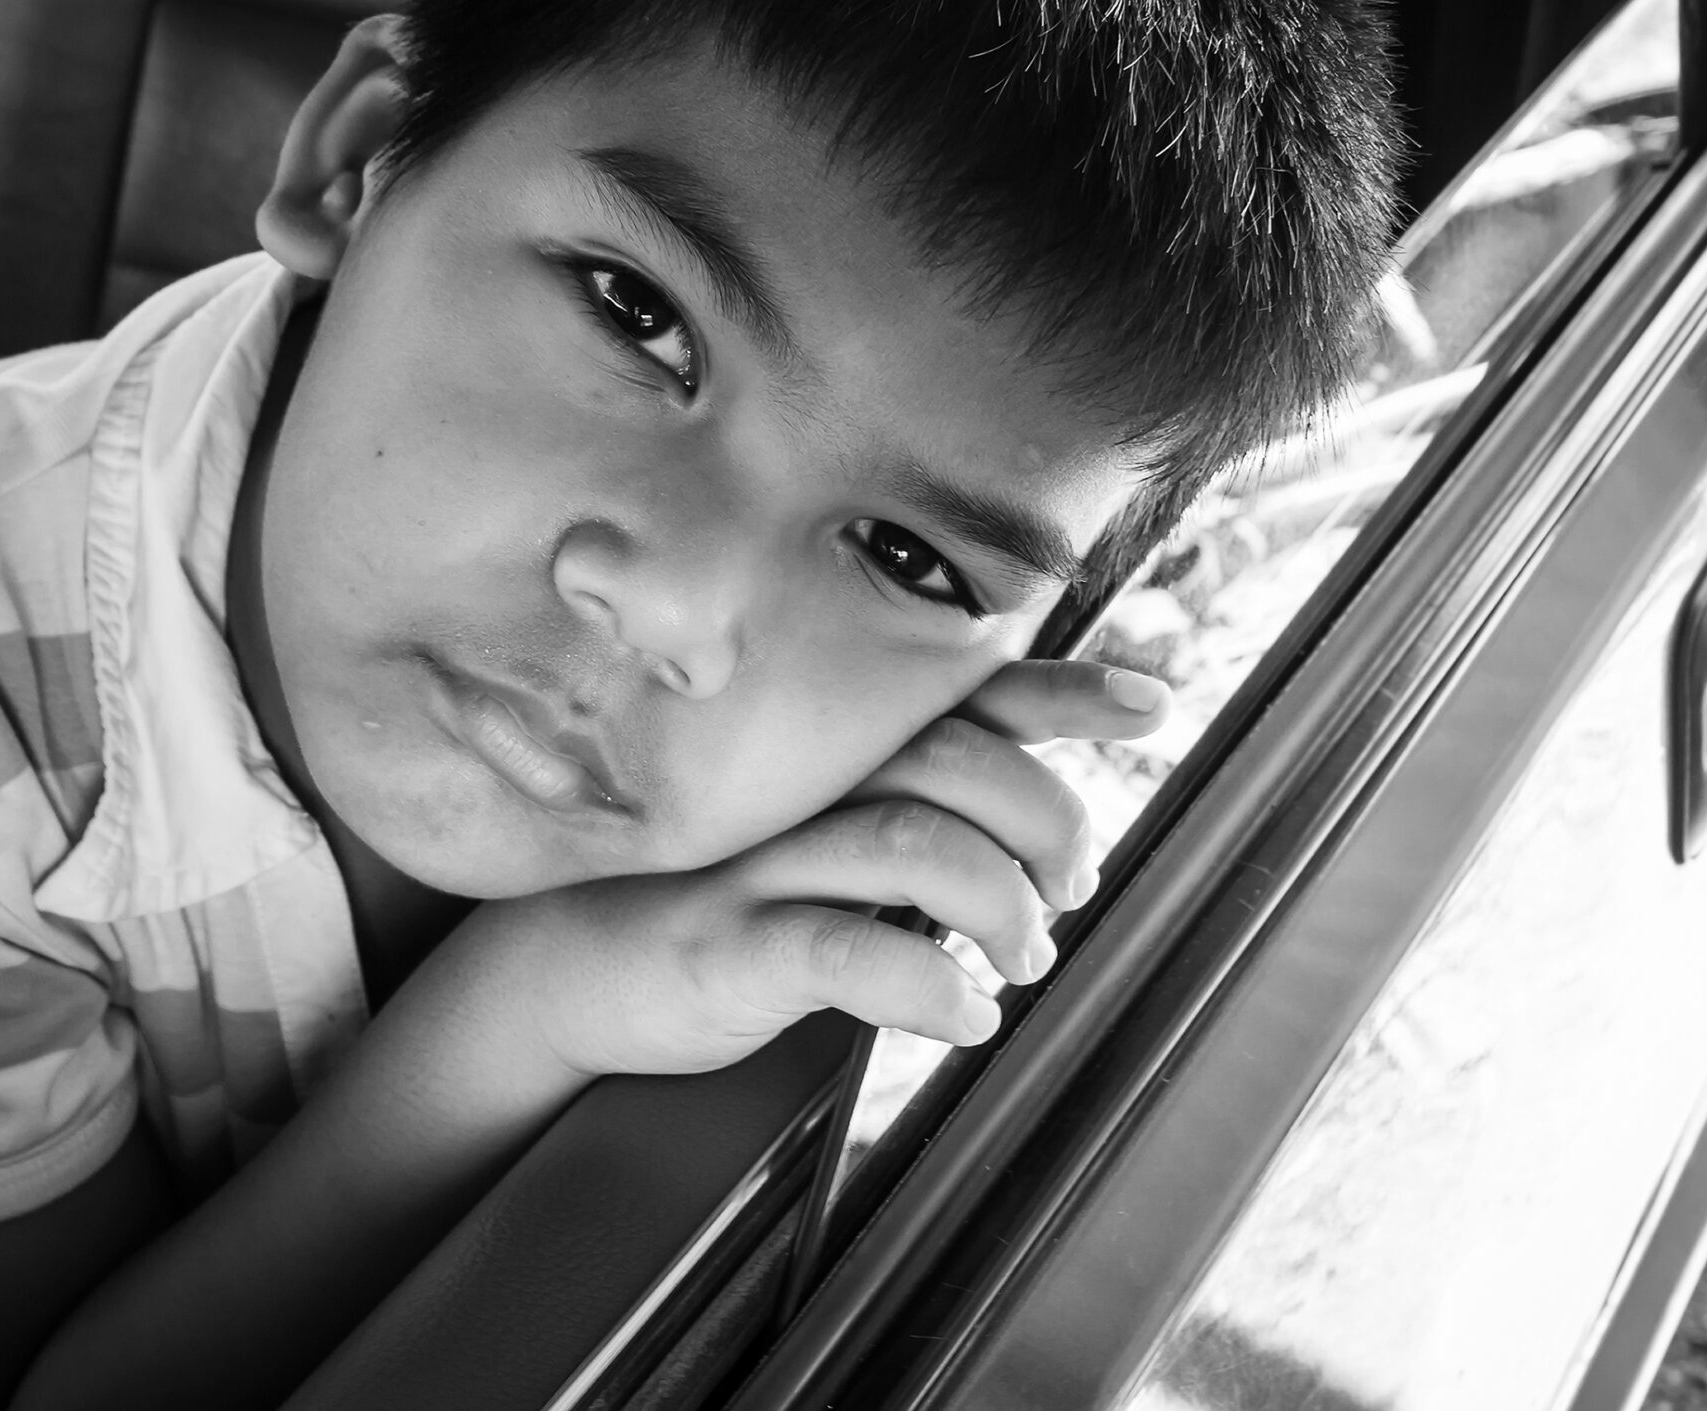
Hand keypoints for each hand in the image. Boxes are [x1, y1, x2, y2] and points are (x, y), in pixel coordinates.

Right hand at [449, 661, 1170, 1079]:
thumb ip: (901, 810)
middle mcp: (796, 787)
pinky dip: (925, 985)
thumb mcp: (805, 837)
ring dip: (1000, 905)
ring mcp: (757, 862)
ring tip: (1022, 956)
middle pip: (952, 761)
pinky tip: (965, 1013)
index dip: (1059, 692)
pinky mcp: (722, 946)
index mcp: (823, 752)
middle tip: (1072, 889)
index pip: (957, 698)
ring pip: (911, 846)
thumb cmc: (701, 895)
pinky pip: (840, 952)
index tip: (1152, 702)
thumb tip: (1029, 828)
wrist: (554, 966)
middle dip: (1045, 820)